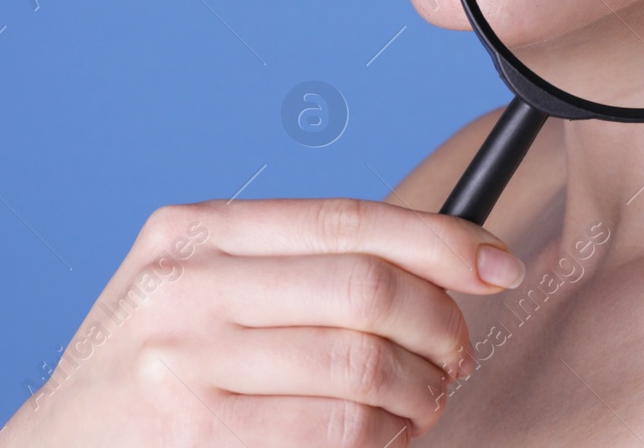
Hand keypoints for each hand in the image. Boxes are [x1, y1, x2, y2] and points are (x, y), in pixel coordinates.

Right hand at [0, 197, 525, 445]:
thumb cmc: (146, 371)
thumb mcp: (194, 290)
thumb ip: (289, 264)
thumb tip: (432, 258)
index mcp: (195, 231)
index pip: (350, 218)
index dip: (440, 241)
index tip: (497, 265)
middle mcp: (186, 284)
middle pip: (368, 289)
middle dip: (440, 326)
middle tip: (457, 357)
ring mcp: (183, 361)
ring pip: (362, 365)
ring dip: (418, 392)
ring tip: (421, 405)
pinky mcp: (194, 434)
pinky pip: (334, 431)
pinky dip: (381, 438)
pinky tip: (381, 438)